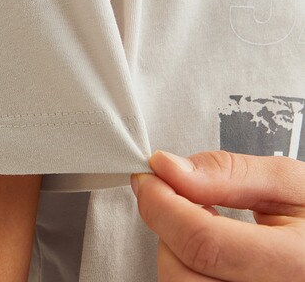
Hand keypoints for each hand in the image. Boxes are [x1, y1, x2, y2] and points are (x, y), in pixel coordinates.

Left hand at [130, 150, 304, 280]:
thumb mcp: (288, 184)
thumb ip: (228, 173)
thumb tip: (169, 168)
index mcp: (297, 266)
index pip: (203, 243)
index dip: (162, 204)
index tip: (147, 178)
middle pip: (182, 276)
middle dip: (168, 230)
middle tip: (183, 200)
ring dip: (178, 252)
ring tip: (206, 226)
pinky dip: (189, 271)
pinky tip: (210, 254)